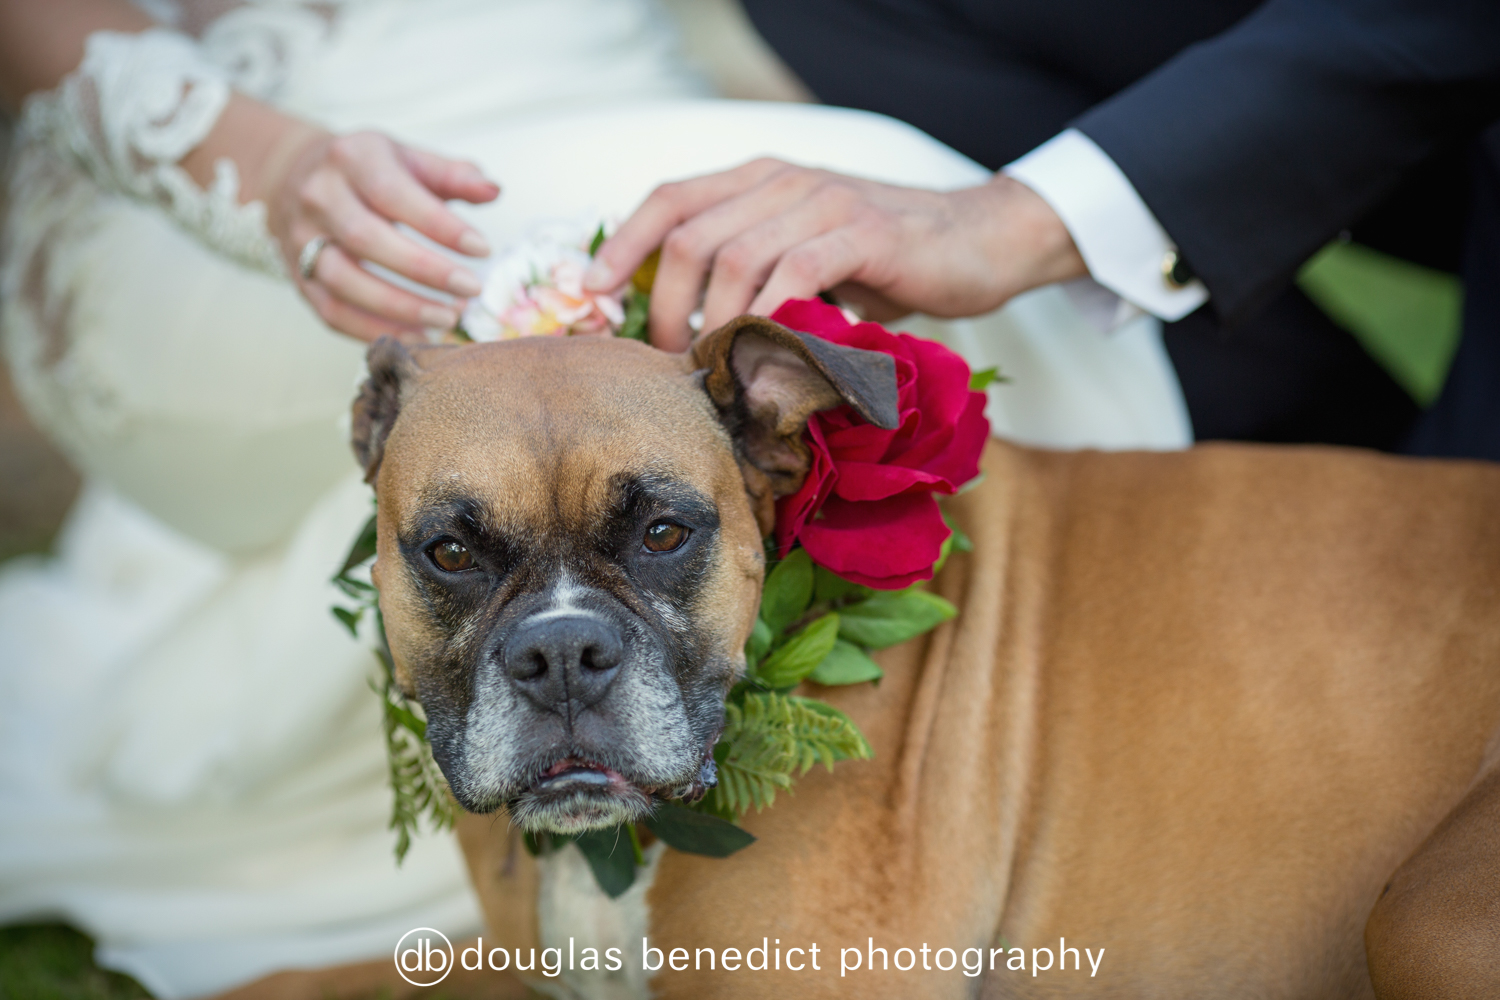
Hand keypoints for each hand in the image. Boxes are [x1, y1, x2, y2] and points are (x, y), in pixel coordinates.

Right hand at [263, 123, 499, 342]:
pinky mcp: (299, 276)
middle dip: (425, 270)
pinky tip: (416, 335)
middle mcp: (320, 197)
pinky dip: (374, 330)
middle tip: (471, 290)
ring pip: (344, 281)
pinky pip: (332, 312)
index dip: (439, 225)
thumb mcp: (409, 158)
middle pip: (367, 240)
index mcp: (352, 158)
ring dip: (399, 308)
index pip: (393, 194)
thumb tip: (494, 191)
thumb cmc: (369, 171)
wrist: (294, 175)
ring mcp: (302, 239)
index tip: (482, 249)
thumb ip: (453, 175)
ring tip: (447, 318)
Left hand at [584, 158, 1087, 351]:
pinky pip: (795, 272)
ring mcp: (823, 202)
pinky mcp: (864, 233)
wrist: (981, 242)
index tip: (594, 291)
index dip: (624, 243)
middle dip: (663, 305)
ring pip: (736, 256)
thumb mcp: (808, 261)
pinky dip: (769, 316)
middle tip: (664, 360)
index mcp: (760, 180)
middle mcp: (783, 180)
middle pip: (690, 235)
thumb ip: (756, 277)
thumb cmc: (887, 263)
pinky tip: (764, 350)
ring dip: (711, 319)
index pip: (671, 199)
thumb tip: (692, 336)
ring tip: (710, 365)